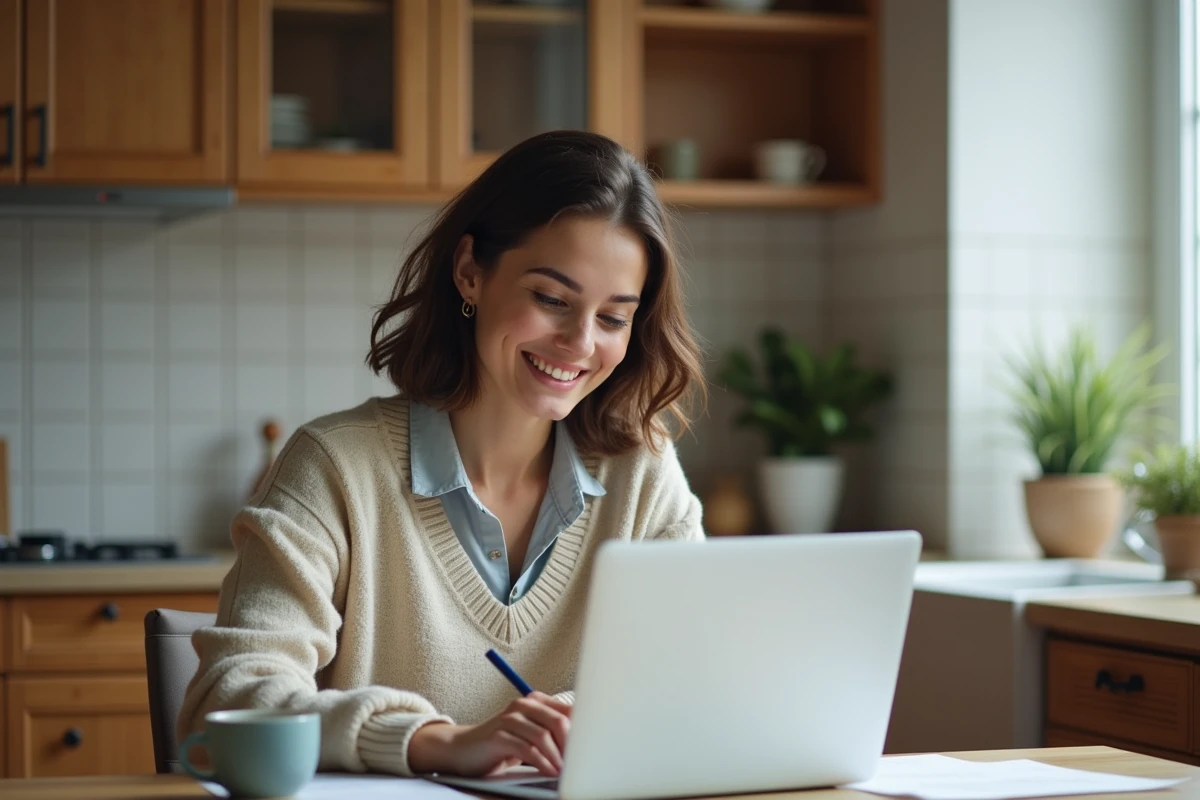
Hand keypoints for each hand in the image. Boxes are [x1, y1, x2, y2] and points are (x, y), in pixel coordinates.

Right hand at [408, 692, 571, 776]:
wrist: (464, 750)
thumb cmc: (503, 744)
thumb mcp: (530, 735)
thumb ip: (552, 733)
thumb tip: (585, 744)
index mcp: (536, 701)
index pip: (569, 710)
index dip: (582, 730)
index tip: (590, 749)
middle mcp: (523, 705)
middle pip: (559, 721)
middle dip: (572, 745)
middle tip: (579, 764)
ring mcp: (509, 719)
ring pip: (544, 736)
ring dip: (557, 758)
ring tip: (564, 773)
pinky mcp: (498, 736)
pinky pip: (526, 749)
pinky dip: (541, 763)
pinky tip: (548, 772)